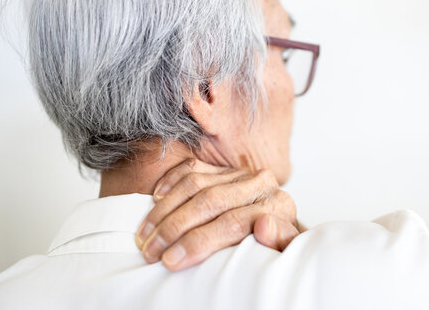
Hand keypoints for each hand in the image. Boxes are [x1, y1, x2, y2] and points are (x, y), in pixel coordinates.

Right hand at [135, 158, 303, 270]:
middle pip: (210, 202)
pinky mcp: (224, 167)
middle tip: (150, 251)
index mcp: (278, 205)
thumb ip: (281, 239)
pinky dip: (170, 182)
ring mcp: (240, 172)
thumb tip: (264, 224)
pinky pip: (192, 168)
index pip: (232, 223)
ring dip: (164, 210)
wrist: (277, 227)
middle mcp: (261, 183)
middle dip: (174, 228)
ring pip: (195, 184)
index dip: (198, 242)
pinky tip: (155, 200)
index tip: (171, 261)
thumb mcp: (283, 251)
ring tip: (145, 235)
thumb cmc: (274, 247)